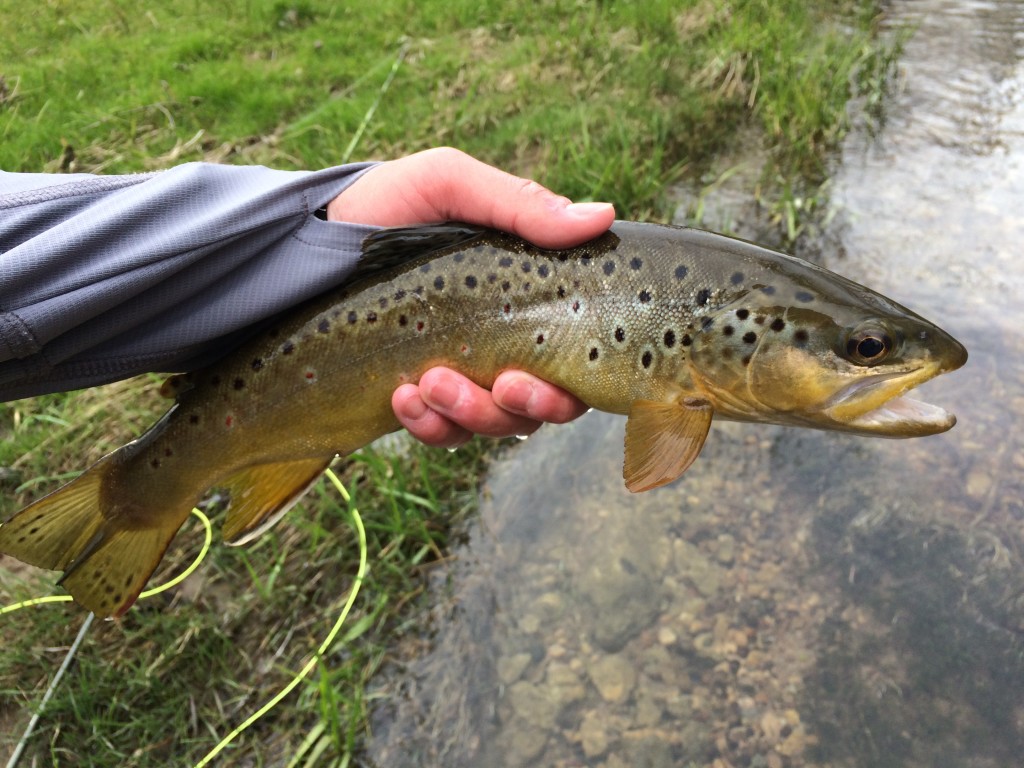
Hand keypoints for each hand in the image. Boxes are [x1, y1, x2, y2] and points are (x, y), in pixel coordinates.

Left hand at [329, 147, 607, 446]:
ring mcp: (464, 373)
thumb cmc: (381, 206)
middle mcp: (505, 340)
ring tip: (427, 383)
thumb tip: (601, 215)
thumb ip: (517, 203)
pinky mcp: (422, 400)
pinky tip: (401, 396)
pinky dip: (430, 425)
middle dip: (529, 405)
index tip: (537, 369)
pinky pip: (445, 434)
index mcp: (526, 293)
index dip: (577, 379)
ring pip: (498, 424)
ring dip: (472, 413)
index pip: (579, 350)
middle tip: (502, 386)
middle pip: (548, 401)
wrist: (302, 244)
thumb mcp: (445, 185)